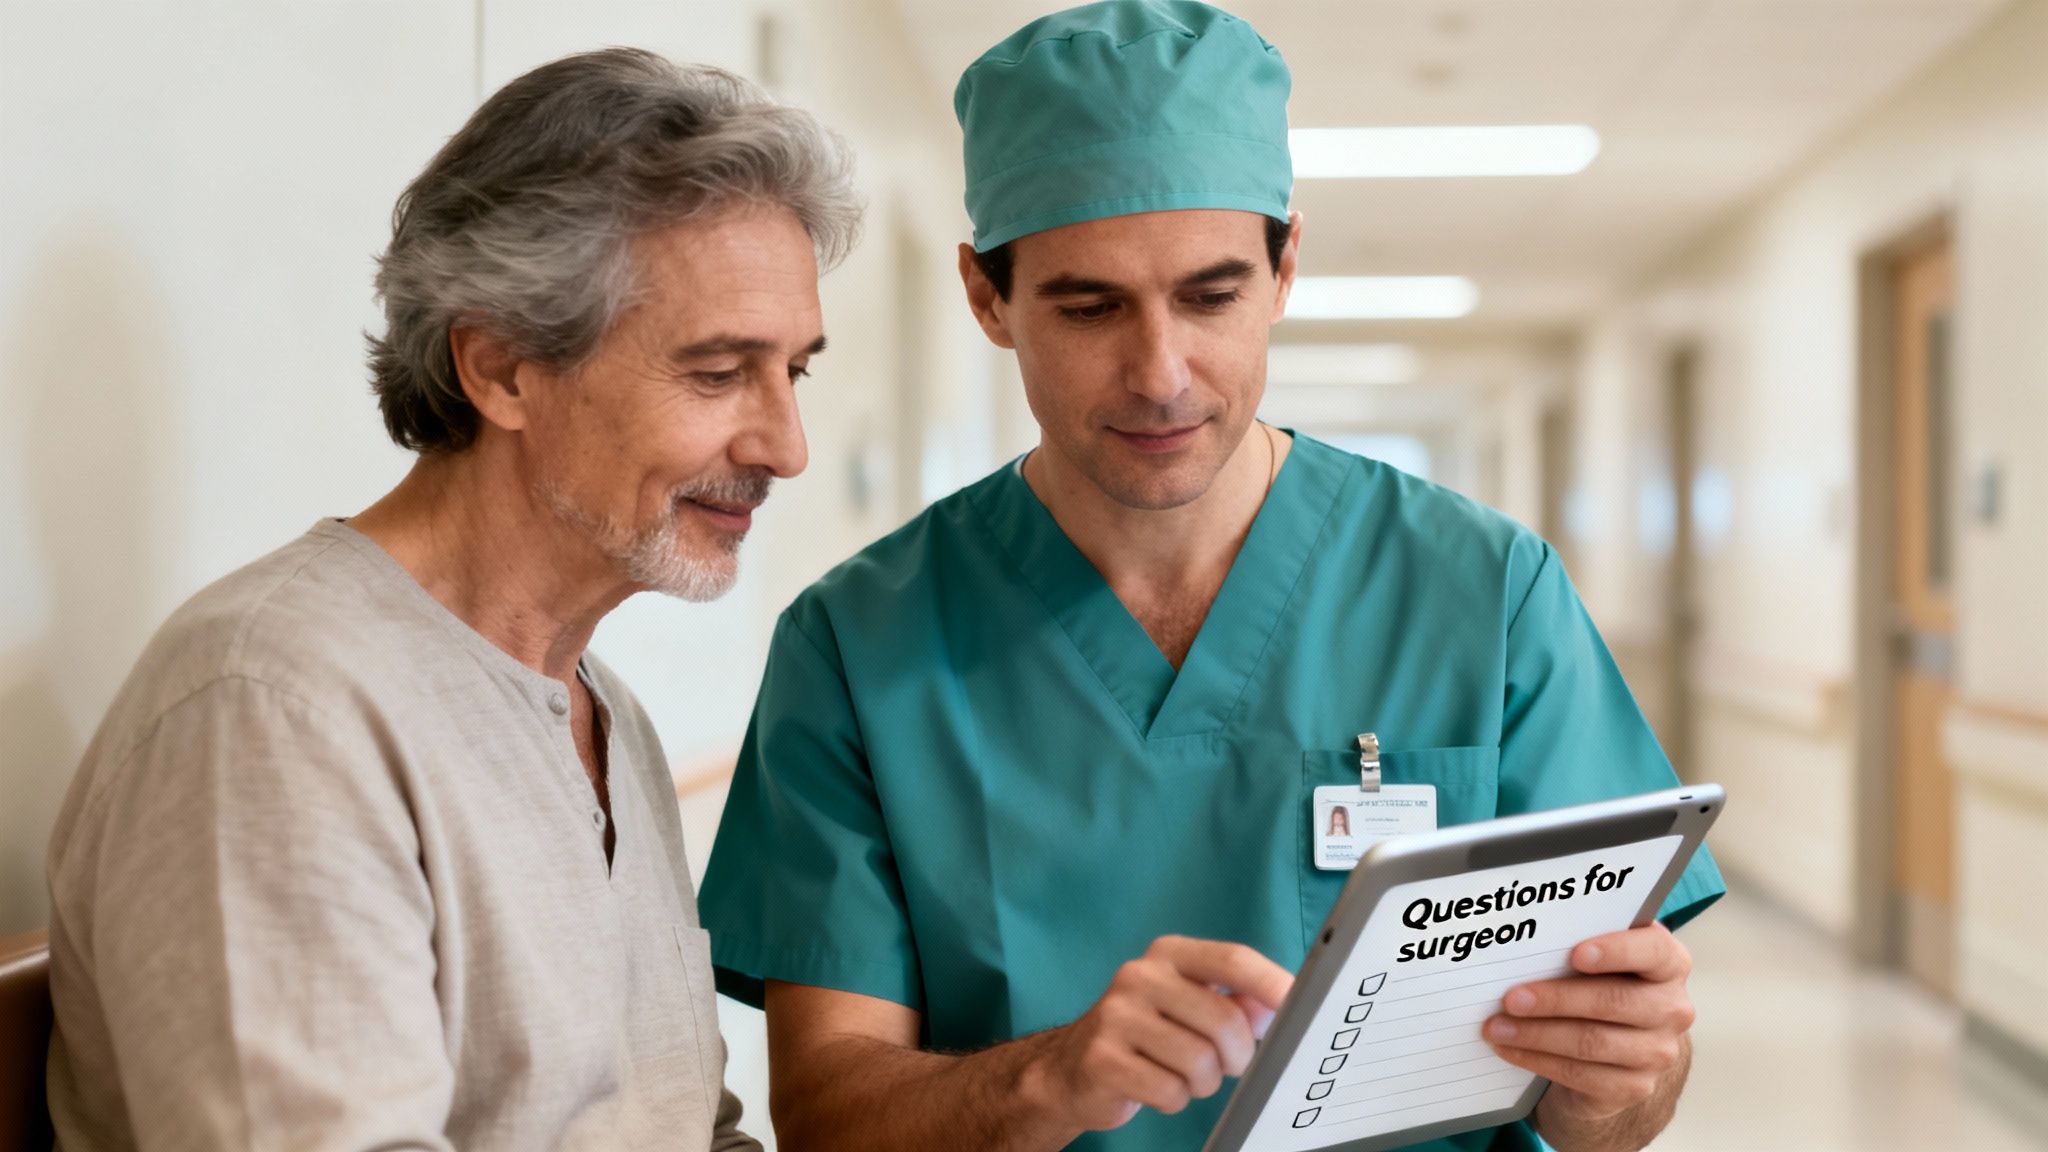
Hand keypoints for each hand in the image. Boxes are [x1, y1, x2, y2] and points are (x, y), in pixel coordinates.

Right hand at [1025, 935, 1293, 1130]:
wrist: (1070, 1067)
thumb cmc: (1144, 1034)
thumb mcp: (1188, 1006)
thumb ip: (1234, 1001)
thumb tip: (1275, 1006)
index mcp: (1168, 955)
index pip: (1232, 960)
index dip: (1271, 984)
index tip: (1300, 1006)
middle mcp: (1139, 976)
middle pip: (1224, 1019)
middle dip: (1238, 1055)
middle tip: (1229, 1065)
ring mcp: (1116, 1016)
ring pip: (1199, 1061)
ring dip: (1203, 1082)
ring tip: (1183, 1075)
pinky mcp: (1103, 1058)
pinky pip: (1169, 1090)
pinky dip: (1174, 1099)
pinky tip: (1156, 1087)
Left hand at [1483, 923, 1694, 1125]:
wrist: (1617, 1048)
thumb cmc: (1600, 984)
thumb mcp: (1599, 959)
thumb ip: (1579, 942)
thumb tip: (1523, 942)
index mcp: (1668, 963)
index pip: (1653, 950)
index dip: (1616, 951)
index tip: (1575, 954)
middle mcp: (1671, 1008)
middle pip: (1613, 1001)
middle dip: (1555, 999)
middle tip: (1511, 998)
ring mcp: (1657, 1052)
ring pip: (1592, 1042)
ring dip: (1536, 1034)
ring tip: (1497, 1027)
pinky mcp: (1634, 1086)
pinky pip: (1581, 1074)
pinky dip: (1537, 1060)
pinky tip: (1510, 1049)